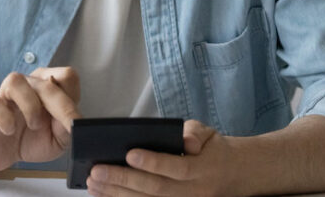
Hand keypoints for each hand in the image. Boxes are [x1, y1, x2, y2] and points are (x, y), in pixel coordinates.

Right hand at [0, 66, 80, 171]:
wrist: (2, 154)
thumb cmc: (31, 141)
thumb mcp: (57, 140)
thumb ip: (66, 128)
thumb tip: (75, 121)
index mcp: (48, 87)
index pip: (66, 76)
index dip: (73, 97)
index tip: (73, 121)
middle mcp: (28, 84)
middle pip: (47, 81)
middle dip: (61, 105)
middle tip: (65, 127)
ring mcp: (5, 93)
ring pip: (16, 81)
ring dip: (30, 107)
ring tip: (33, 125)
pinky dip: (5, 120)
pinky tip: (9, 131)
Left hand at [86, 120, 245, 196]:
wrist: (231, 175)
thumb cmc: (212, 149)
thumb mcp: (210, 134)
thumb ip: (196, 134)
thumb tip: (187, 140)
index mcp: (203, 169)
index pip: (176, 168)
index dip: (153, 162)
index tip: (129, 154)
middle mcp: (193, 192)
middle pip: (156, 189)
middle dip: (124, 180)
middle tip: (97, 170)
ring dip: (117, 195)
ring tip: (93, 183)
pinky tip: (104, 195)